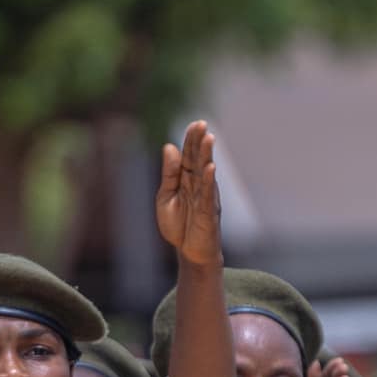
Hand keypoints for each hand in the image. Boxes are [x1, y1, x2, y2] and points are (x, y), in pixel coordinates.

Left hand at [156, 120, 222, 269]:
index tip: (195, 124)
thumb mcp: (166, 197)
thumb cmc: (178, 225)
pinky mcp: (208, 212)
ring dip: (207, 155)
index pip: (188, 155)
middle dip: (199, 141)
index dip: (191, 140)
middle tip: (202, 123)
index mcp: (186, 180)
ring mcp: (205, 197)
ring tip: (209, 138)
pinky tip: (210, 167)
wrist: (189, 253)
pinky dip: (208, 181)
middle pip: (198, 159)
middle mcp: (198, 185)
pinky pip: (207, 194)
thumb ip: (168, 174)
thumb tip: (169, 146)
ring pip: (205, 173)